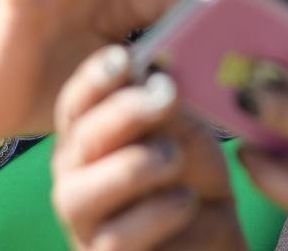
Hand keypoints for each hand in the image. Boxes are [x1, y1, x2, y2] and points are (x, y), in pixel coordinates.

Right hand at [51, 45, 245, 250]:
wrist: (212, 240)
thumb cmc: (191, 179)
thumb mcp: (187, 134)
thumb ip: (165, 109)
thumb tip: (152, 76)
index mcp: (89, 135)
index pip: (77, 101)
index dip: (95, 78)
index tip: (125, 56)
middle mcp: (75, 176)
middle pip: (79, 140)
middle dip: (122, 112)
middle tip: (165, 94)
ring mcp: (83, 222)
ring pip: (81, 193)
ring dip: (135, 167)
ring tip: (174, 157)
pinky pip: (115, 238)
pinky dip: (156, 213)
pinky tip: (186, 199)